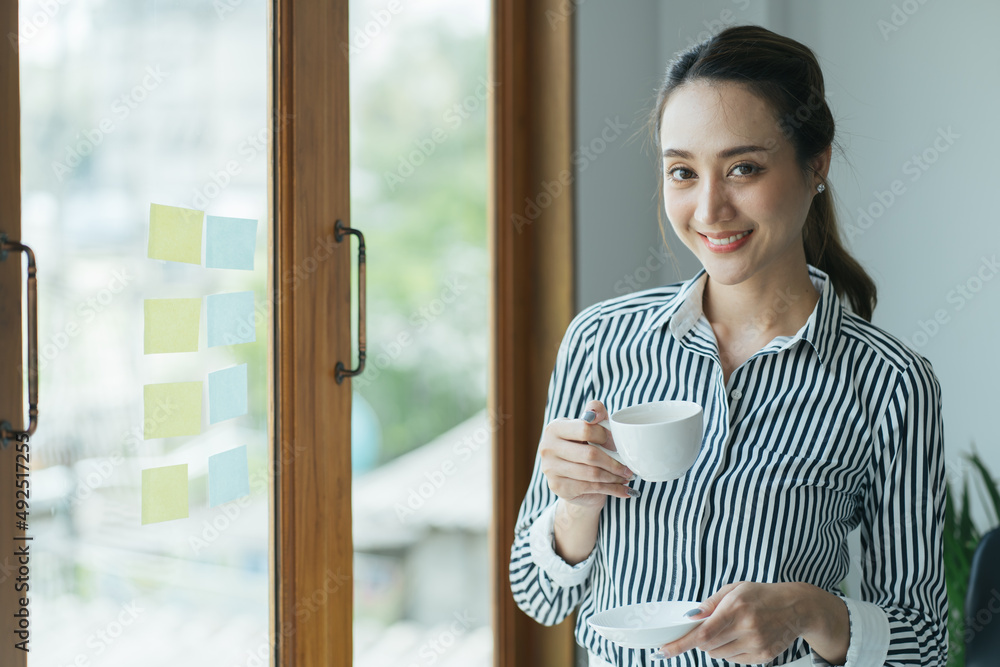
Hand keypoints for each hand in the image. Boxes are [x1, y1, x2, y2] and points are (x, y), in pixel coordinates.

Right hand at [539, 399, 634, 509]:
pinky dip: (612, 489)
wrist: (571, 479)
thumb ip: (595, 412)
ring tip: (627, 477)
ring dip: (615, 477)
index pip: (586, 429)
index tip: (618, 445)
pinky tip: (622, 489)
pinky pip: (591, 488)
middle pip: (590, 455)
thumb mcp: (590, 426)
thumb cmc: (583, 447)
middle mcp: (547, 448)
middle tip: (628, 467)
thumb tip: (594, 413)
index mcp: (554, 428)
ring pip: (592, 474)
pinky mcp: (558, 487)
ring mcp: (551, 469)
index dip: (606, 437)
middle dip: (614, 462)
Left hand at [655, 582, 808, 663]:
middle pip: (708, 646)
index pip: (703, 633)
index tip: (664, 651)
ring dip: (715, 646)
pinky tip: (742, 637)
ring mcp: (756, 645)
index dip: (681, 644)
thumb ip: (711, 603)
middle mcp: (747, 628)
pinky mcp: (764, 657)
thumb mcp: (735, 589)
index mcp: (736, 608)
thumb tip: (690, 616)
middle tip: (709, 628)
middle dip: (700, 640)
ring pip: (719, 655)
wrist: (796, 607)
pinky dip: (730, 652)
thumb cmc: (762, 595)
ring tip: (730, 630)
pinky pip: (735, 661)